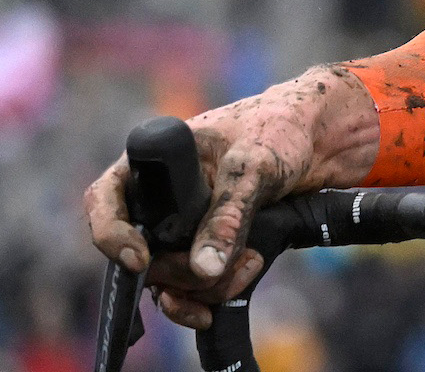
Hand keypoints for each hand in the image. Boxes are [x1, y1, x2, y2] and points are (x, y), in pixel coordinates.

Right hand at [83, 66, 377, 328]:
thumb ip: (229, 214)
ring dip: (204, 286)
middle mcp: (159, 201)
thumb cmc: (278, 129)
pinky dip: (210, 295)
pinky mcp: (207, 249)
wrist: (320, 140)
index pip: (104, 201)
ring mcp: (181, 229)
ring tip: (251, 263)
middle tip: (226, 264)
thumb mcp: (253, 166)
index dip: (112, 235)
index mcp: (153, 164)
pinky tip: (238, 285)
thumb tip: (202, 270)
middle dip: (180, 270)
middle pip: (140, 255)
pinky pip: (191, 287)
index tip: (141, 259)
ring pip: (167, 278)